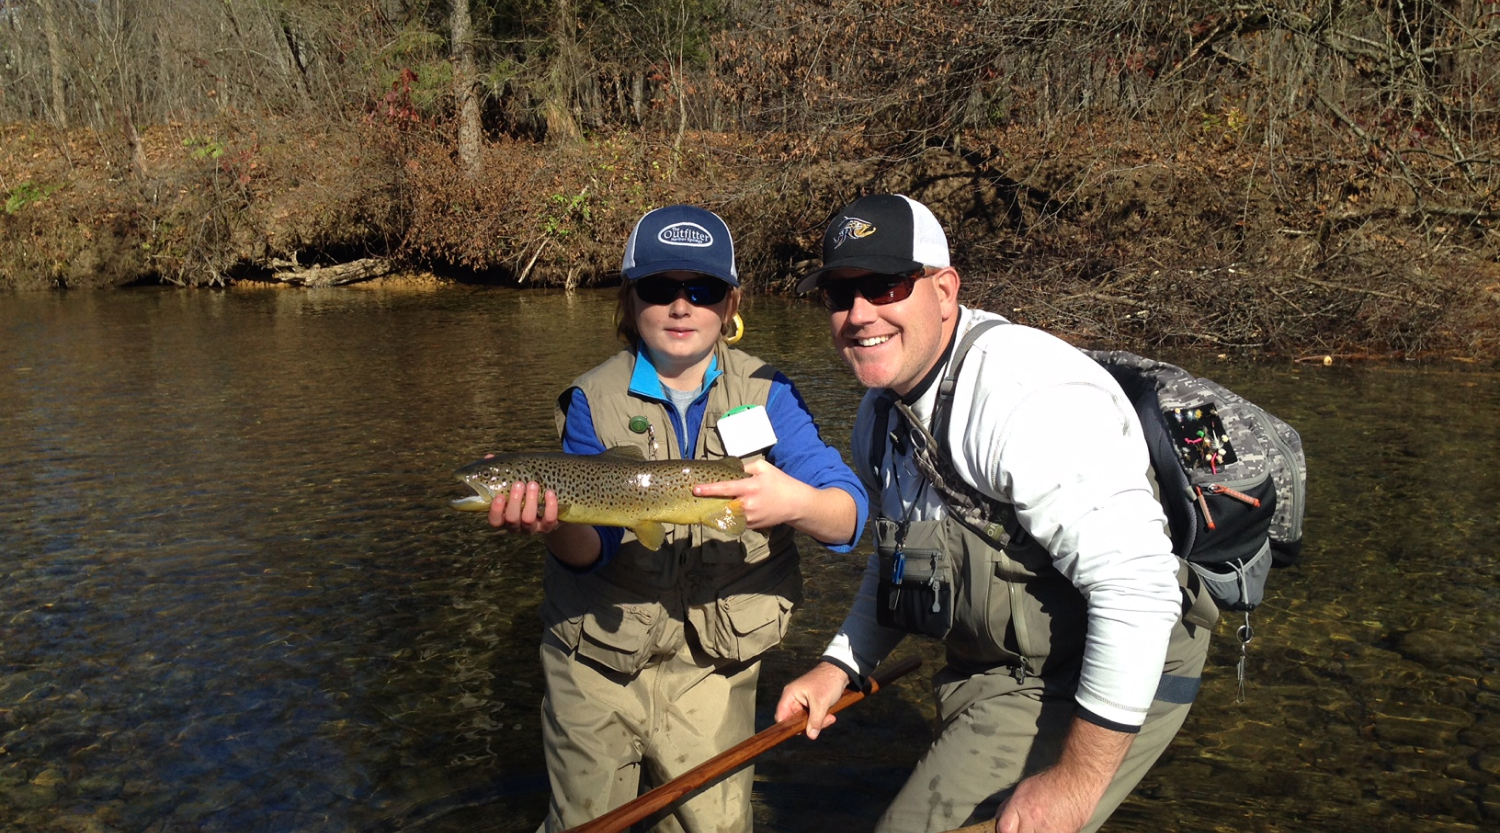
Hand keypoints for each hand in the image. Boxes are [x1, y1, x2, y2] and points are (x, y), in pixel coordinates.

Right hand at [487, 480, 559, 535]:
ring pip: (528, 519)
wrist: (548, 508)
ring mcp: (532, 528)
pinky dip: (550, 506)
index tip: (499, 496)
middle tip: (518, 484)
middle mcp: (516, 526)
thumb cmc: (523, 493)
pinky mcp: (548, 526)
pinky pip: (549, 520)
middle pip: (511, 519)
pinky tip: (549, 492)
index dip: (495, 510)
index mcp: (503, 517)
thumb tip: (489, 457)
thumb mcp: (511, 484)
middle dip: (514, 501)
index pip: (494, 520)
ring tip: (533, 484)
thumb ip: (499, 473)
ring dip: (531, 501)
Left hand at [693, 458, 856, 543]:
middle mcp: (747, 504)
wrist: (796, 505)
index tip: (695, 490)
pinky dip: (731, 514)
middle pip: (721, 504)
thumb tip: (733, 470)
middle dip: (711, 501)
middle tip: (701, 497)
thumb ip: (746, 467)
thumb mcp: (765, 468)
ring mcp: (749, 517)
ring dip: (720, 509)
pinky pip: (735, 520)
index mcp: (750, 487)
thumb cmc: (781, 483)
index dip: (709, 490)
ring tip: (713, 503)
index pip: (725, 489)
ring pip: (727, 514)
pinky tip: (730, 509)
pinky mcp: (751, 526)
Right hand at [774, 661, 851, 739]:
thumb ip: (815, 721)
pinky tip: (830, 716)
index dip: (787, 726)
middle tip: (821, 724)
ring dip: (817, 723)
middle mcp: (793, 699)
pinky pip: (812, 717)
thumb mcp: (821, 704)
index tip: (800, 732)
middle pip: (793, 721)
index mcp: (790, 695)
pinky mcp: (810, 704)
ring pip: (804, 720)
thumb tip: (811, 736)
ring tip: (830, 718)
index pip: (781, 716)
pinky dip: (820, 719)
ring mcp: (802, 702)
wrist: (840, 672)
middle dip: (808, 725)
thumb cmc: (827, 683)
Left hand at [994, 770, 1095, 832]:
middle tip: (1027, 827)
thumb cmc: (1050, 782)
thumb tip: (999, 819)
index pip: (1004, 830)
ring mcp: (1049, 831)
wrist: (1078, 780)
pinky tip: (1052, 827)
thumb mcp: (1023, 788)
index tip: (1009, 830)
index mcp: (1020, 806)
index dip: (1004, 832)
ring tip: (1041, 826)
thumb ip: (1009, 806)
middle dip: (1020, 832)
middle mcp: (1032, 820)